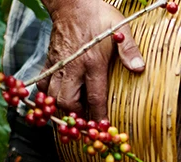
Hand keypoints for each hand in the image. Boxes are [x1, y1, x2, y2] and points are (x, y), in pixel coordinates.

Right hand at [38, 0, 144, 119]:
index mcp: (92, 63)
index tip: (102, 129)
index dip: (98, 117)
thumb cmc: (98, 16)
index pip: (95, 98)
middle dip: (76, 116)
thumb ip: (129, 50)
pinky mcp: (49, 60)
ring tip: (73, 114)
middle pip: (67, 101)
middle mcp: (73, 67)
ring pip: (52, 95)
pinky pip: (42, 83)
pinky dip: (47, 95)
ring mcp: (59, 64)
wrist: (72, 2)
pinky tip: (56, 98)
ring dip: (61, 108)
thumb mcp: (120, 29)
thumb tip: (139, 69)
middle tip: (86, 122)